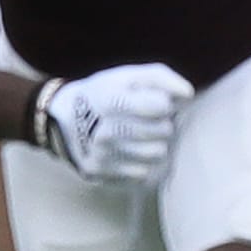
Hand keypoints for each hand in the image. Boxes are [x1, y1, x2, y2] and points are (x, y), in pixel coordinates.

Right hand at [40, 64, 194, 183]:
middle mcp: (103, 130)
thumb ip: (161, 78)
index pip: (161, 105)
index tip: (154, 102)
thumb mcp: (126, 76)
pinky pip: (141, 174)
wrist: (62, 120)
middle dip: (162, 124)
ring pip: (157, 154)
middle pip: (163, 131)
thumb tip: (188, 94)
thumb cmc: (104, 94)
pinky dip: (140, 162)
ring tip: (140, 136)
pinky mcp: (100, 175)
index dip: (164, 103)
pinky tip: (128, 152)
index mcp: (110, 100)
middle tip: (148, 120)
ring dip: (154, 144)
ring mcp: (101, 155)